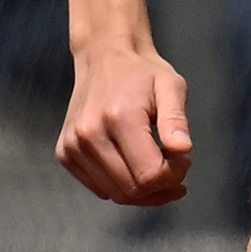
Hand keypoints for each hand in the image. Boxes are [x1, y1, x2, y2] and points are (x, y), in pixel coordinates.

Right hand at [56, 39, 193, 205]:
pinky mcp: (65, 153)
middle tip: (175, 166)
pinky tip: (133, 165)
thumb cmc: (142, 73)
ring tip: (155, 163)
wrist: (104, 56)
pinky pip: (100, 188)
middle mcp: (89, 134)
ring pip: (116, 194)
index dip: (174, 176)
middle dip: (161, 187)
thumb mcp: (171, 87)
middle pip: (132, 190)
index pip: (150, 175)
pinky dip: (121, 185)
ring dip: (143, 190)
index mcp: (118, 118)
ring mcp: (73, 146)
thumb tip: (183, 149)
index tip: (184, 159)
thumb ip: (176, 119)